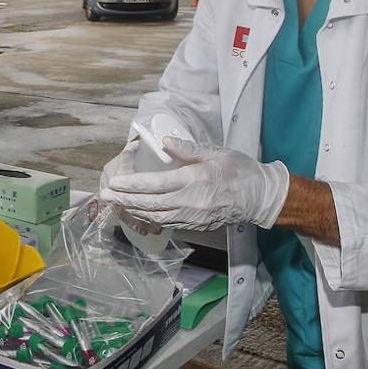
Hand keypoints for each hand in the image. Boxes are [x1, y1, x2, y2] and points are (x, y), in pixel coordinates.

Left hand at [99, 138, 288, 231]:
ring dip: (134, 211)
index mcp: (194, 180)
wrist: (262, 197)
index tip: (114, 183)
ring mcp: (193, 216)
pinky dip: (150, 218)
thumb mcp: (216, 152)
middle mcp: (190, 202)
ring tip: (117, 204)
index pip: (155, 184)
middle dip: (124, 200)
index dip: (132, 185)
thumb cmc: (241, 171)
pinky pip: (168, 223)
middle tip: (105, 196)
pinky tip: (140, 212)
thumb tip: (165, 143)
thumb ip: (188, 149)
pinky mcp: (196, 225)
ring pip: (156, 217)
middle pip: (150, 204)